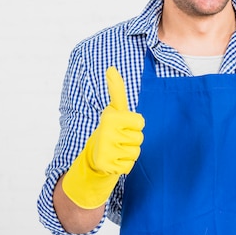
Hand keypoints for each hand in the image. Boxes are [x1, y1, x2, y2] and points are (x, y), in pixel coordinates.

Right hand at [62, 66, 144, 208]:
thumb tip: (111, 68)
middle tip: (119, 138)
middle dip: (132, 139)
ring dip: (129, 152)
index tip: (122, 124)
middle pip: (140, 138)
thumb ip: (116, 89)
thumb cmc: (111, 128)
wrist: (95, 154)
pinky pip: (129, 165)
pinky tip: (115, 159)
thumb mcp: (114, 108)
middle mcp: (107, 133)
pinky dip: (125, 164)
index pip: (140, 122)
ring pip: (135, 152)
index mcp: (111, 118)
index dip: (134, 125)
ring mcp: (107, 151)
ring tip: (117, 148)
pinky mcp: (108, 166)